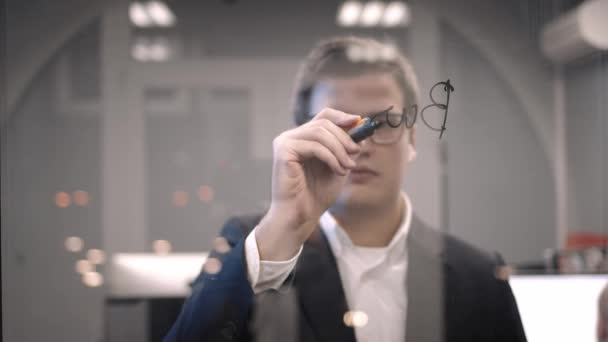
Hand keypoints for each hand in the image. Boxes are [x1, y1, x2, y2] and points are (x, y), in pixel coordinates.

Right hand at [256, 108, 360, 259]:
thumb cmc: (316, 194)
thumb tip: (359, 127)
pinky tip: (337, 170)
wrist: (300, 216)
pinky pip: (314, 146)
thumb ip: (345, 147)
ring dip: (340, 149)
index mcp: (303, 138)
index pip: (323, 116)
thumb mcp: (338, 166)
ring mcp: (285, 142)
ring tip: (348, 167)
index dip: (342, 116)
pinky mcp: (283, 151)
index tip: (360, 122)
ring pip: (320, 132)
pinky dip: (331, 157)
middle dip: (345, 137)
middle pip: (324, 123)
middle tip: (356, 153)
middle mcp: (291, 137)